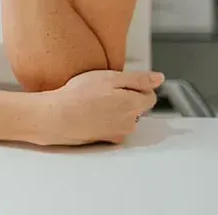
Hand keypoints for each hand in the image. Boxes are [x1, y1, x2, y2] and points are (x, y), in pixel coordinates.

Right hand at [36, 69, 163, 145]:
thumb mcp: (110, 77)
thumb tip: (159, 78)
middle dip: (126, 97)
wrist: (58, 117)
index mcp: (134, 105)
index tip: (120, 82)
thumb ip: (138, 79)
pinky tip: (92, 112)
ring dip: (116, 108)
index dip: (137, 86)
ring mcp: (119, 133)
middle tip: (104, 89)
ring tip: (95, 100)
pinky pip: (114, 127)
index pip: (150, 96)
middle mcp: (131, 122)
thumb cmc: (81, 94)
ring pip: (125, 117)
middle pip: (137, 107)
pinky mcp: (107, 140)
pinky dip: (107, 120)